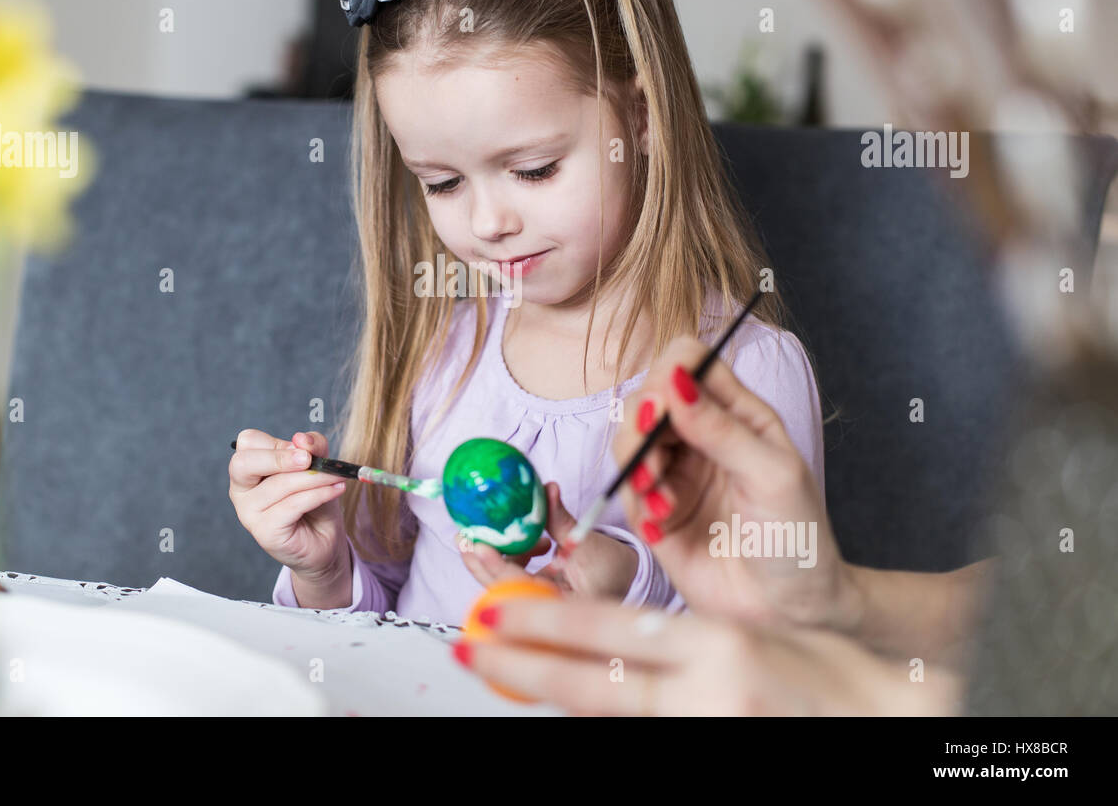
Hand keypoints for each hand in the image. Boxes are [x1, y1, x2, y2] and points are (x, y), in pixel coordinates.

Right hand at [228, 429, 349, 589]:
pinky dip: (318, 494)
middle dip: (280, 458)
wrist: (325, 538)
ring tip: (336, 477)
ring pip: (278, 485)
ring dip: (313, 478)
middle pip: (244, 463)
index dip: (277, 442)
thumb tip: (301, 439)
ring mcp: (249, 513)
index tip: (304, 450)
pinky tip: (335, 490)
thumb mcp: (317, 465)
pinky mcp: (265, 532)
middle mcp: (241, 490)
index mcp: (248, 468)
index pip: (248, 442)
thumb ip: (312, 447)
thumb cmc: (314, 499)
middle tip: (309, 460)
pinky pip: (292, 506)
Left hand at [453, 596, 963, 714]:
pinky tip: (585, 713)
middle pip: (593, 681)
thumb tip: (614, 645)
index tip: (495, 615)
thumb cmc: (834, 677)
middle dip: (525, 666)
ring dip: (564, 697)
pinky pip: (650, 738)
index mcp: (719, 647)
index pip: (611, 630)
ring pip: (614, 718)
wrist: (897, 720)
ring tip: (517, 680)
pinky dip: (617, 724)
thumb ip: (684, 641)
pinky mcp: (715, 754)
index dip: (544, 624)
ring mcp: (710, 731)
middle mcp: (708, 693)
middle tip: (472, 649)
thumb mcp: (752, 637)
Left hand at [460, 481, 638, 599]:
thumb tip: (546, 489)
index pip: (522, 591)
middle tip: (464, 537)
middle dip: (481, 563)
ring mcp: (537, 608)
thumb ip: (561, 518)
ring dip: (496, 558)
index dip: (498, 567)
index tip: (479, 545)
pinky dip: (510, 559)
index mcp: (564, 609)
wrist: (626, 577)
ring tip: (505, 534)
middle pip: (502, 594)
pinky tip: (527, 544)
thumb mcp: (587, 540)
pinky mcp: (532, 598)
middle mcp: (546, 616)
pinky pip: (511, 580)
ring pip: (503, 587)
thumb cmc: (612, 564)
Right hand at [615, 336, 856, 631]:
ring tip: (660, 498)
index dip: (669, 372)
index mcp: (737, 413)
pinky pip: (624, 488)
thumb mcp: (771, 475)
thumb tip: (675, 381)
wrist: (789, 613)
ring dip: (634, 463)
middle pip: (647, 397)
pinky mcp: (653, 511)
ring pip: (626, 438)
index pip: (688, 362)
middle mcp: (700, 436)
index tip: (666, 404)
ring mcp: (674, 472)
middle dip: (642, 422)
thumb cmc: (798, 540)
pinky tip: (661, 521)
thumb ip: (721, 428)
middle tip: (651, 454)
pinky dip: (635, 500)